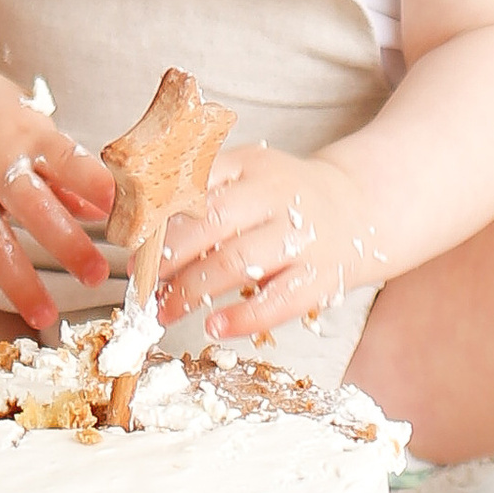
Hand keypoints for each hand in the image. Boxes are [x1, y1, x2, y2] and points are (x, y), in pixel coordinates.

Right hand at [0, 68, 114, 334]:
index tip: (118, 209)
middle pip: (35, 211)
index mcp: (25, 134)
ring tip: (46, 317)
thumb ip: (61, 165)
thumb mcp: (28, 120)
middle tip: (97, 276)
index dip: (93, 184)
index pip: (66, 159)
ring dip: (20, 285)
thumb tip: (101, 209)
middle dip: (69, 247)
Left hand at [157, 144, 387, 342]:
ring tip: (164, 309)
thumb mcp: (249, 172)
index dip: (157, 213)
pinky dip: (243, 318)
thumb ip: (204, 188)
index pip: (194, 184)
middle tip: (140, 279)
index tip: (131, 238)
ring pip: (238, 262)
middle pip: (211, 223)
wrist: (362, 204)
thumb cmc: (288, 195)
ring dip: (192, 290)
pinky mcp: (320, 276)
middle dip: (167, 256)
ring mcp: (301, 237)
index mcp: (251, 165)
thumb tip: (142, 220)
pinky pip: (278, 302)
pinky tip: (214, 326)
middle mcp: (276, 196)